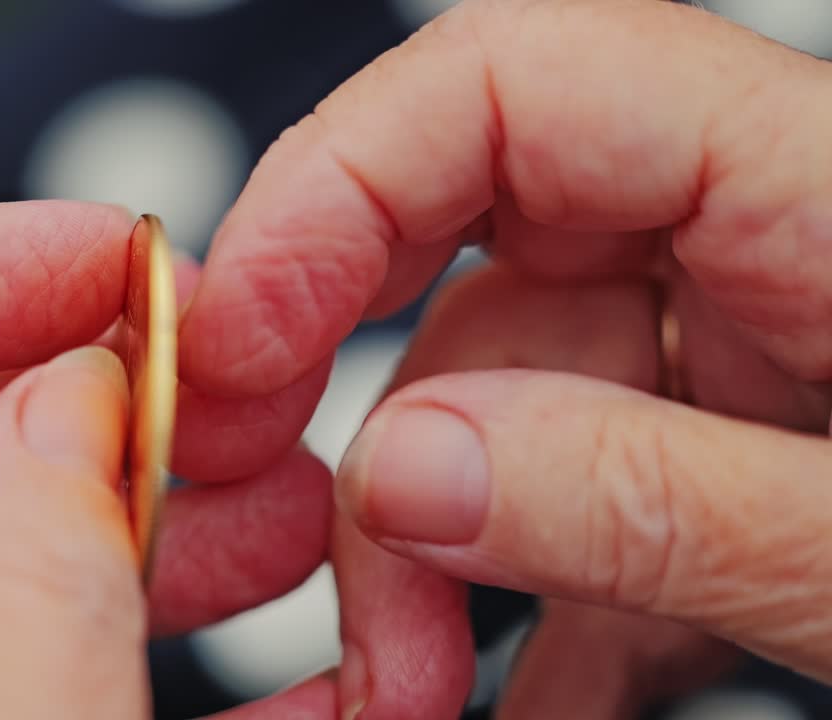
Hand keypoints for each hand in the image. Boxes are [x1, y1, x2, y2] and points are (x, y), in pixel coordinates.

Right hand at [178, 1, 831, 717]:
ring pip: (488, 404)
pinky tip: (510, 700)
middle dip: (355, 405)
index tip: (238, 331)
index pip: (508, 84)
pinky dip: (516, 613)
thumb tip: (421, 473)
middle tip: (282, 518)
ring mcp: (723, 343)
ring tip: (418, 694)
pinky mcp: (714, 441)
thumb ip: (670, 505)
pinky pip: (561, 495)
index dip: (335, 185)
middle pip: (461, 253)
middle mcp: (754, 237)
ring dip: (428, 561)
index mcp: (821, 181)